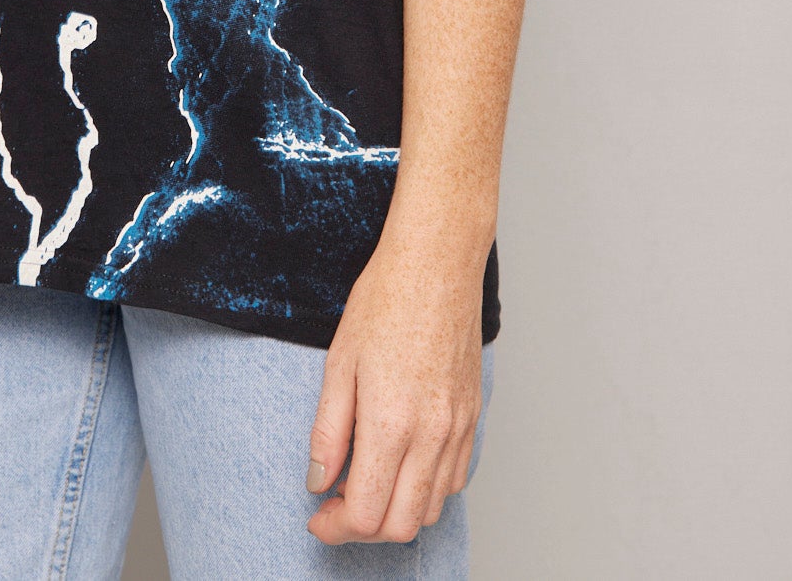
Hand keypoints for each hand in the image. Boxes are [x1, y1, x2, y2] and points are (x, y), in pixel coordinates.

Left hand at [305, 223, 484, 544]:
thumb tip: (319, 482)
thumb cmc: (384, 301)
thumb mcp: (338, 363)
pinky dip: (426, 488)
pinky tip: (401, 461)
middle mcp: (432, 435)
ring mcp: (458, 428)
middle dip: (364, 528)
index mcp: (391, 423)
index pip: (367, 515)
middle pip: (402, 525)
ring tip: (366, 481)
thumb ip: (328, 432)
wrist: (436, 262)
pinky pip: (454, 479)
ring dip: (396, 511)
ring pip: (432, 508)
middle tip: (336, 504)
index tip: (318, 515)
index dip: (336, 526)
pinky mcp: (473, 416)